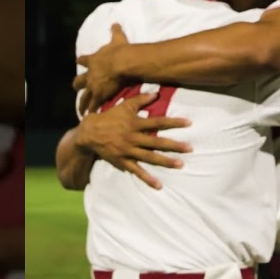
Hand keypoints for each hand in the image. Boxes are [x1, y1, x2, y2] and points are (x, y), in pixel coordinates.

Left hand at [73, 24, 131, 114]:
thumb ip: (115, 32)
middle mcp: (90, 74)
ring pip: (84, 96)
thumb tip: (115, 23)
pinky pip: (94, 106)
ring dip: (82, 103)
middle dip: (77, 84)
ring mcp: (93, 86)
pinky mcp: (99, 95)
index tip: (80, 60)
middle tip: (76, 87)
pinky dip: (92, 111)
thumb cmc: (119, 51)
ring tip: (80, 111)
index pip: (84, 60)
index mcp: (93, 60)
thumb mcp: (117, 39)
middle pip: (79, 80)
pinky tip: (90, 118)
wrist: (122, 63)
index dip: (83, 60)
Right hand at [77, 91, 191, 189]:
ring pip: (150, 157)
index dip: (173, 122)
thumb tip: (157, 93)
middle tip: (190, 148)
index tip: (189, 123)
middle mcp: (133, 138)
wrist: (89, 133)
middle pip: (157, 142)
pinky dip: (147, 179)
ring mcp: (128, 151)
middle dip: (174, 145)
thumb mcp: (125, 105)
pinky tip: (159, 185)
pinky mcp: (123, 161)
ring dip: (165, 161)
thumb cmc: (109, 117)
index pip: (158, 122)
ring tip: (180, 165)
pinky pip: (137, 171)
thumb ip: (141, 99)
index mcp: (135, 123)